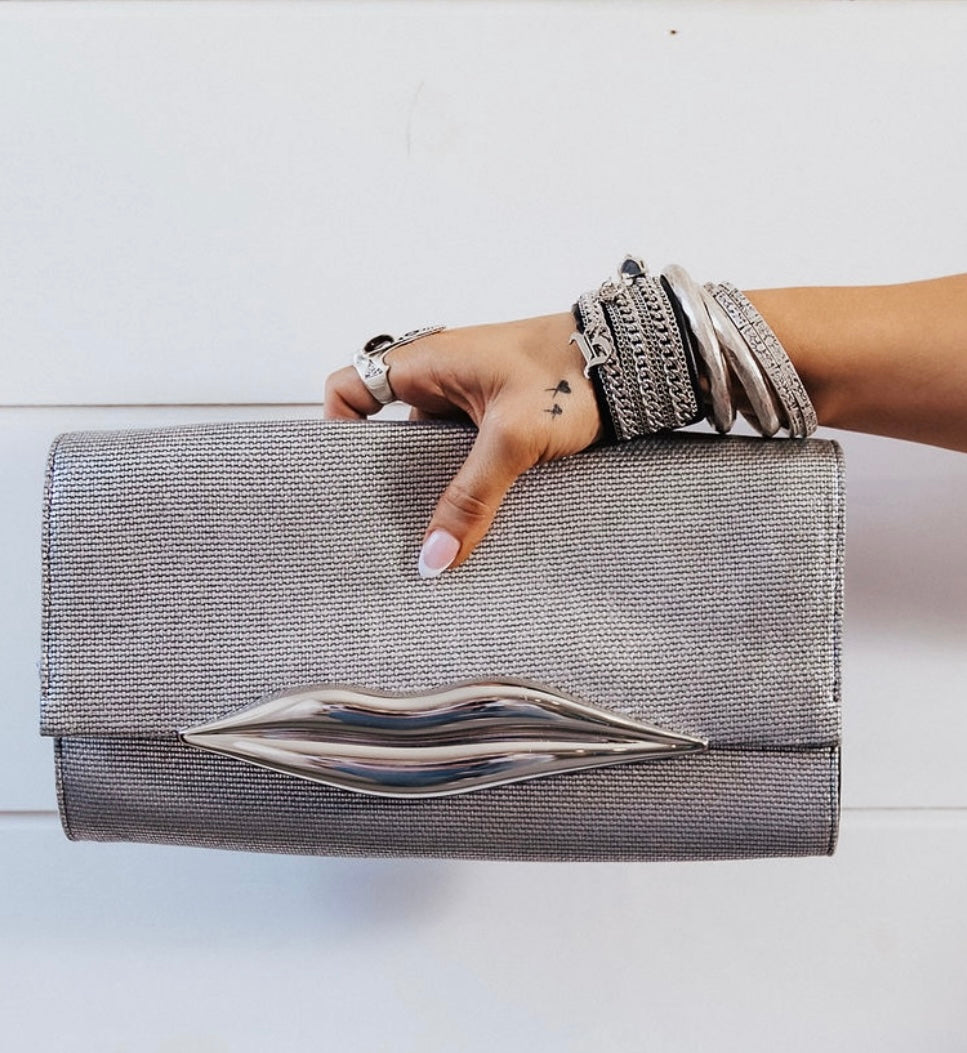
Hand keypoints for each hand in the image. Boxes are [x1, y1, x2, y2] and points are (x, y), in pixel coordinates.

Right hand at [323, 311, 605, 576]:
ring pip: (429, 447)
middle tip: (391, 519)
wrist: (631, 362)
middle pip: (386, 429)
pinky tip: (474, 515)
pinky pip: (464, 454)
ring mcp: (469, 399)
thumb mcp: (514, 438)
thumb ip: (472, 497)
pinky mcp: (497, 418)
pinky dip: (465, 481)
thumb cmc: (569, 372)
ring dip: (433, 482)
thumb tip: (434, 555)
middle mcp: (440, 378)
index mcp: (426, 363)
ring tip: (435, 525)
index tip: (348, 475)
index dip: (337, 428)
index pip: (348, 388)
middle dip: (388, 474)